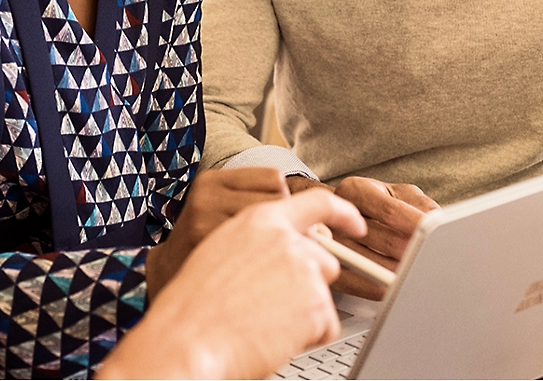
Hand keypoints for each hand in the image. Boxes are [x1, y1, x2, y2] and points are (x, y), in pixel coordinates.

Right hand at [98, 190, 363, 379]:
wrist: (187, 339)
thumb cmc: (193, 305)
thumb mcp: (219, 250)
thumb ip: (258, 241)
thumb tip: (284, 249)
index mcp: (259, 219)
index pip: (316, 202)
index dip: (343, 212)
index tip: (355, 224)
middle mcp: (285, 238)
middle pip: (323, 257)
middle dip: (308, 283)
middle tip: (272, 304)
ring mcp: (304, 269)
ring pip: (325, 292)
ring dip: (304, 311)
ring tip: (264, 321)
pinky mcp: (316, 303)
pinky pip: (327, 325)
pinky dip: (307, 338)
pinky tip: (272, 336)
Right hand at [288, 175, 437, 299]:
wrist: (335, 214)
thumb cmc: (375, 206)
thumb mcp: (398, 195)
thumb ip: (419, 206)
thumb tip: (437, 222)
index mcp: (356, 190)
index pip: (391, 211)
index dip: (415, 227)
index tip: (433, 237)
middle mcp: (337, 213)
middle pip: (383, 240)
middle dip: (410, 254)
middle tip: (430, 262)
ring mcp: (327, 240)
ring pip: (367, 263)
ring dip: (395, 273)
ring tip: (415, 275)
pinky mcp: (324, 264)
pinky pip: (351, 281)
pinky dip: (374, 288)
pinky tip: (390, 287)